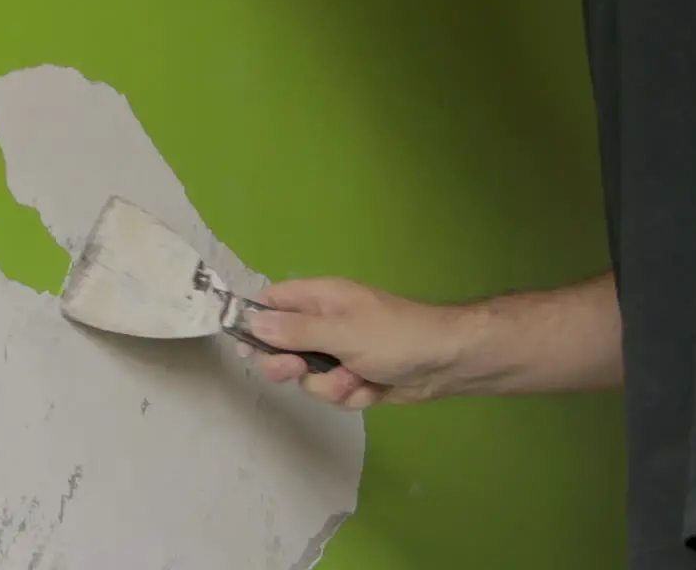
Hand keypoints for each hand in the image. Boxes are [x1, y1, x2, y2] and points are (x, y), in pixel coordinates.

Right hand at [238, 277, 473, 408]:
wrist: (447, 365)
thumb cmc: (395, 336)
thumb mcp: (341, 332)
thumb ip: (294, 330)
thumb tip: (252, 322)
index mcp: (319, 298)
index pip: (272, 303)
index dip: (256, 324)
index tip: (248, 348)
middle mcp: (324, 324)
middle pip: (283, 347)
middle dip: (292, 366)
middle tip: (299, 370)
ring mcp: (339, 353)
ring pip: (308, 377)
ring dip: (330, 386)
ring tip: (356, 379)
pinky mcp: (353, 378)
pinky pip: (333, 393)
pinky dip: (351, 396)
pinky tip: (372, 388)